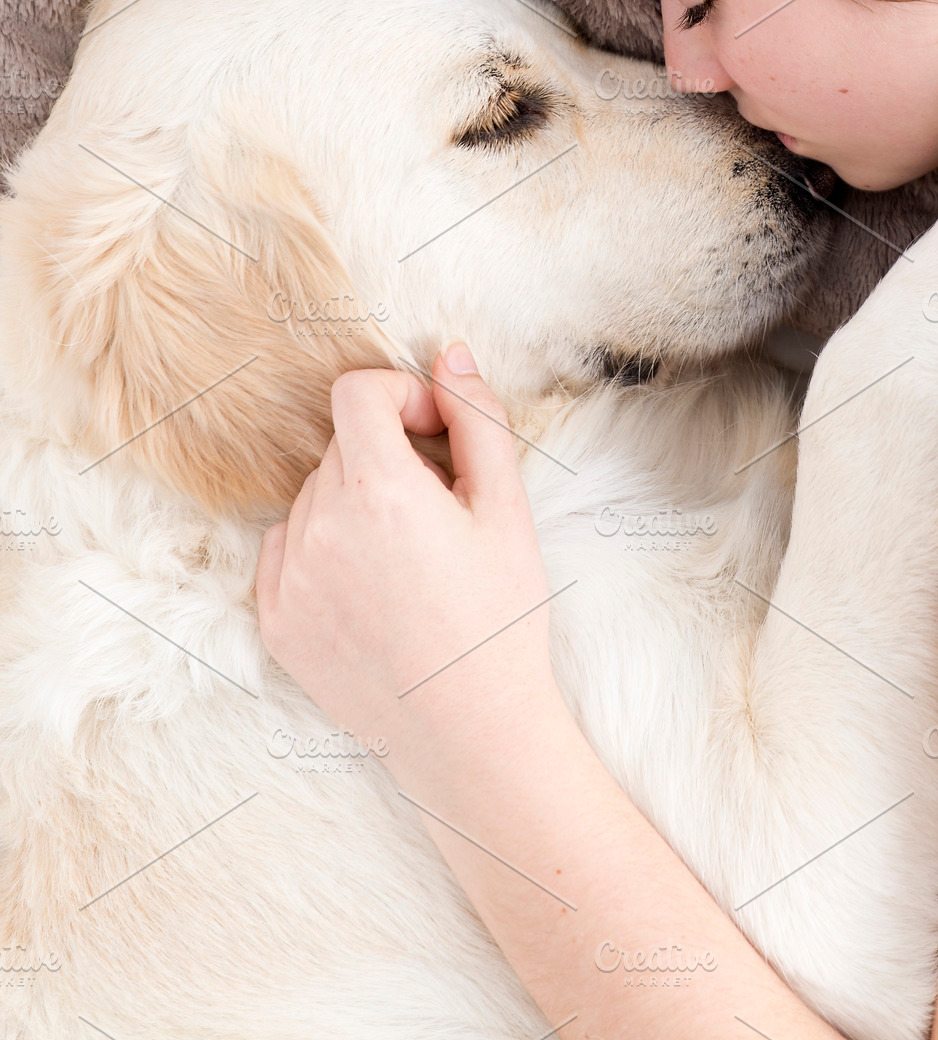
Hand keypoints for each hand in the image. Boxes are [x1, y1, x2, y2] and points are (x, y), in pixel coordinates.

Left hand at [256, 345, 559, 795]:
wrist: (471, 735)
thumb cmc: (499, 619)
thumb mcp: (507, 508)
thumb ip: (477, 419)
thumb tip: (450, 355)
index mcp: (378, 489)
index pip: (357, 392)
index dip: (400, 394)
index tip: (435, 430)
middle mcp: (320, 526)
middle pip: (343, 446)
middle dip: (390, 454)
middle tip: (442, 505)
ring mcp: (289, 578)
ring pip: (315, 496)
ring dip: (356, 502)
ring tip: (411, 557)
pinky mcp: (276, 622)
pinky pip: (285, 548)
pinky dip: (322, 548)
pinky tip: (371, 586)